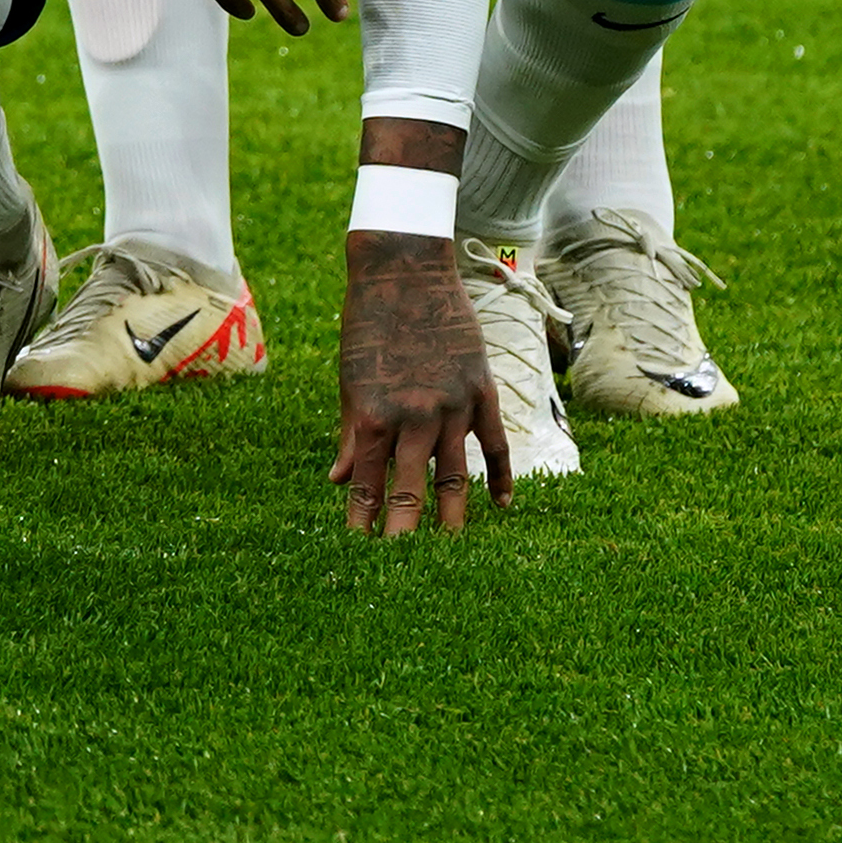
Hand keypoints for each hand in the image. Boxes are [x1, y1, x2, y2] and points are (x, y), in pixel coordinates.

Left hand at [331, 233, 510, 535]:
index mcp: (372, 414)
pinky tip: (501, 507)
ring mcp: (453, 407)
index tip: (360, 551)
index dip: (365, 519)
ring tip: (450, 551)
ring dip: (452, 515)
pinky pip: (495, 445)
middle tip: (403, 571)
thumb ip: (350, 432)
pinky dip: (500, 477)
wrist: (402, 271)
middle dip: (406, 532)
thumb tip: (340, 480)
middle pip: (411, 489)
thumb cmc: (365, 323)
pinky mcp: (482, 392)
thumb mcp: (348, 377)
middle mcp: (414, 417)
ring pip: (456, 476)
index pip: (369, 482)